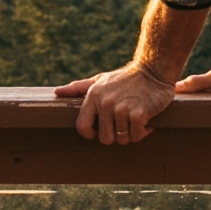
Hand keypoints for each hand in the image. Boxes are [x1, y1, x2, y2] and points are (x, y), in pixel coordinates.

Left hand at [54, 63, 174, 144]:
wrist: (153, 70)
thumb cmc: (125, 78)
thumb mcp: (99, 80)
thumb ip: (78, 88)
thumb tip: (57, 92)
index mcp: (93, 96)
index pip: (82, 126)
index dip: (90, 134)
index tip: (100, 130)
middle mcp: (105, 103)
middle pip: (105, 138)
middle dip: (115, 135)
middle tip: (124, 122)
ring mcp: (121, 109)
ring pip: (122, 139)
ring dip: (131, 132)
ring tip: (135, 118)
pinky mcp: (138, 114)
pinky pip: (136, 136)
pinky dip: (143, 131)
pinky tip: (145, 119)